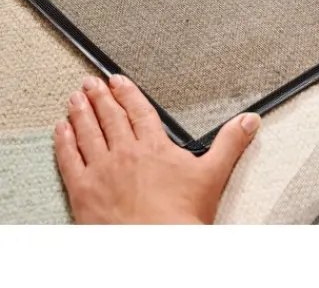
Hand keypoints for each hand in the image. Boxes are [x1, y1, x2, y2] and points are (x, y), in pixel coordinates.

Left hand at [54, 75, 260, 223]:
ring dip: (80, 112)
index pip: (138, 111)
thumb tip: (249, 121)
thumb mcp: (214, 174)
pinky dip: (63, 141)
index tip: (117, 80)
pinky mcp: (83, 190)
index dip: (127, 93)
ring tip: (75, 97)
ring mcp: (101, 170)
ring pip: (87, 132)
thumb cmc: (182, 215)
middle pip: (110, 117)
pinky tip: (60, 129)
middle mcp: (125, 152)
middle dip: (99, 97)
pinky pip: (69, 159)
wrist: (156, 245)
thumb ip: (230, 142)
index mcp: (154, 146)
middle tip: (91, 82)